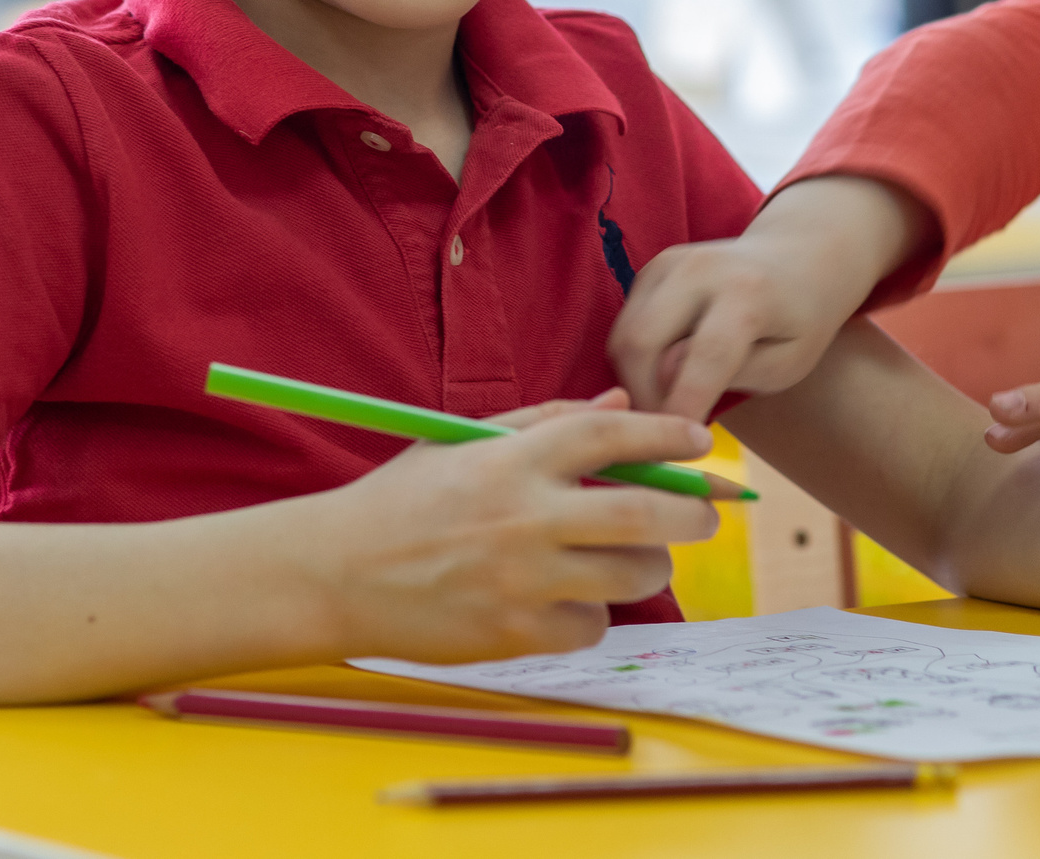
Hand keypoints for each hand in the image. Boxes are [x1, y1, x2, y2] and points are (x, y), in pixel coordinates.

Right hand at [304, 390, 722, 662]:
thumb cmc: (403, 500)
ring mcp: (522, 579)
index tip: (702, 442)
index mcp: (512, 458)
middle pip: (647, 515)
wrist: (334, 574)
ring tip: (627, 559)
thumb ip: (546, 420)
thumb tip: (620, 404)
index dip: (669, 434)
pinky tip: (565, 599)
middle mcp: (524, 516)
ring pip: (632, 576)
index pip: (614, 435)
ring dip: (646, 566)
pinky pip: (592, 624)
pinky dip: (592, 613)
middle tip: (704, 516)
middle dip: (694, 514)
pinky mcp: (514, 634)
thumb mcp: (464, 441)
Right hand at [608, 176, 934, 420]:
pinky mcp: (652, 269)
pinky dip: (634, 361)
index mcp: (747, 294)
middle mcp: (701, 268)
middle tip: (661, 437)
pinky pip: (624, 325)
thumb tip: (666, 379)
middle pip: (641, 343)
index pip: (702, 357)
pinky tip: (663, 380)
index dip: (683, 410)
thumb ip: (734, 374)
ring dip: (633, 383)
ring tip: (664, 411)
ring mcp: (670, 263)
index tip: (679, 453)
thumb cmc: (800, 322)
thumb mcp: (788, 362)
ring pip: (623, 337)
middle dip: (642, 400)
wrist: (798, 259)